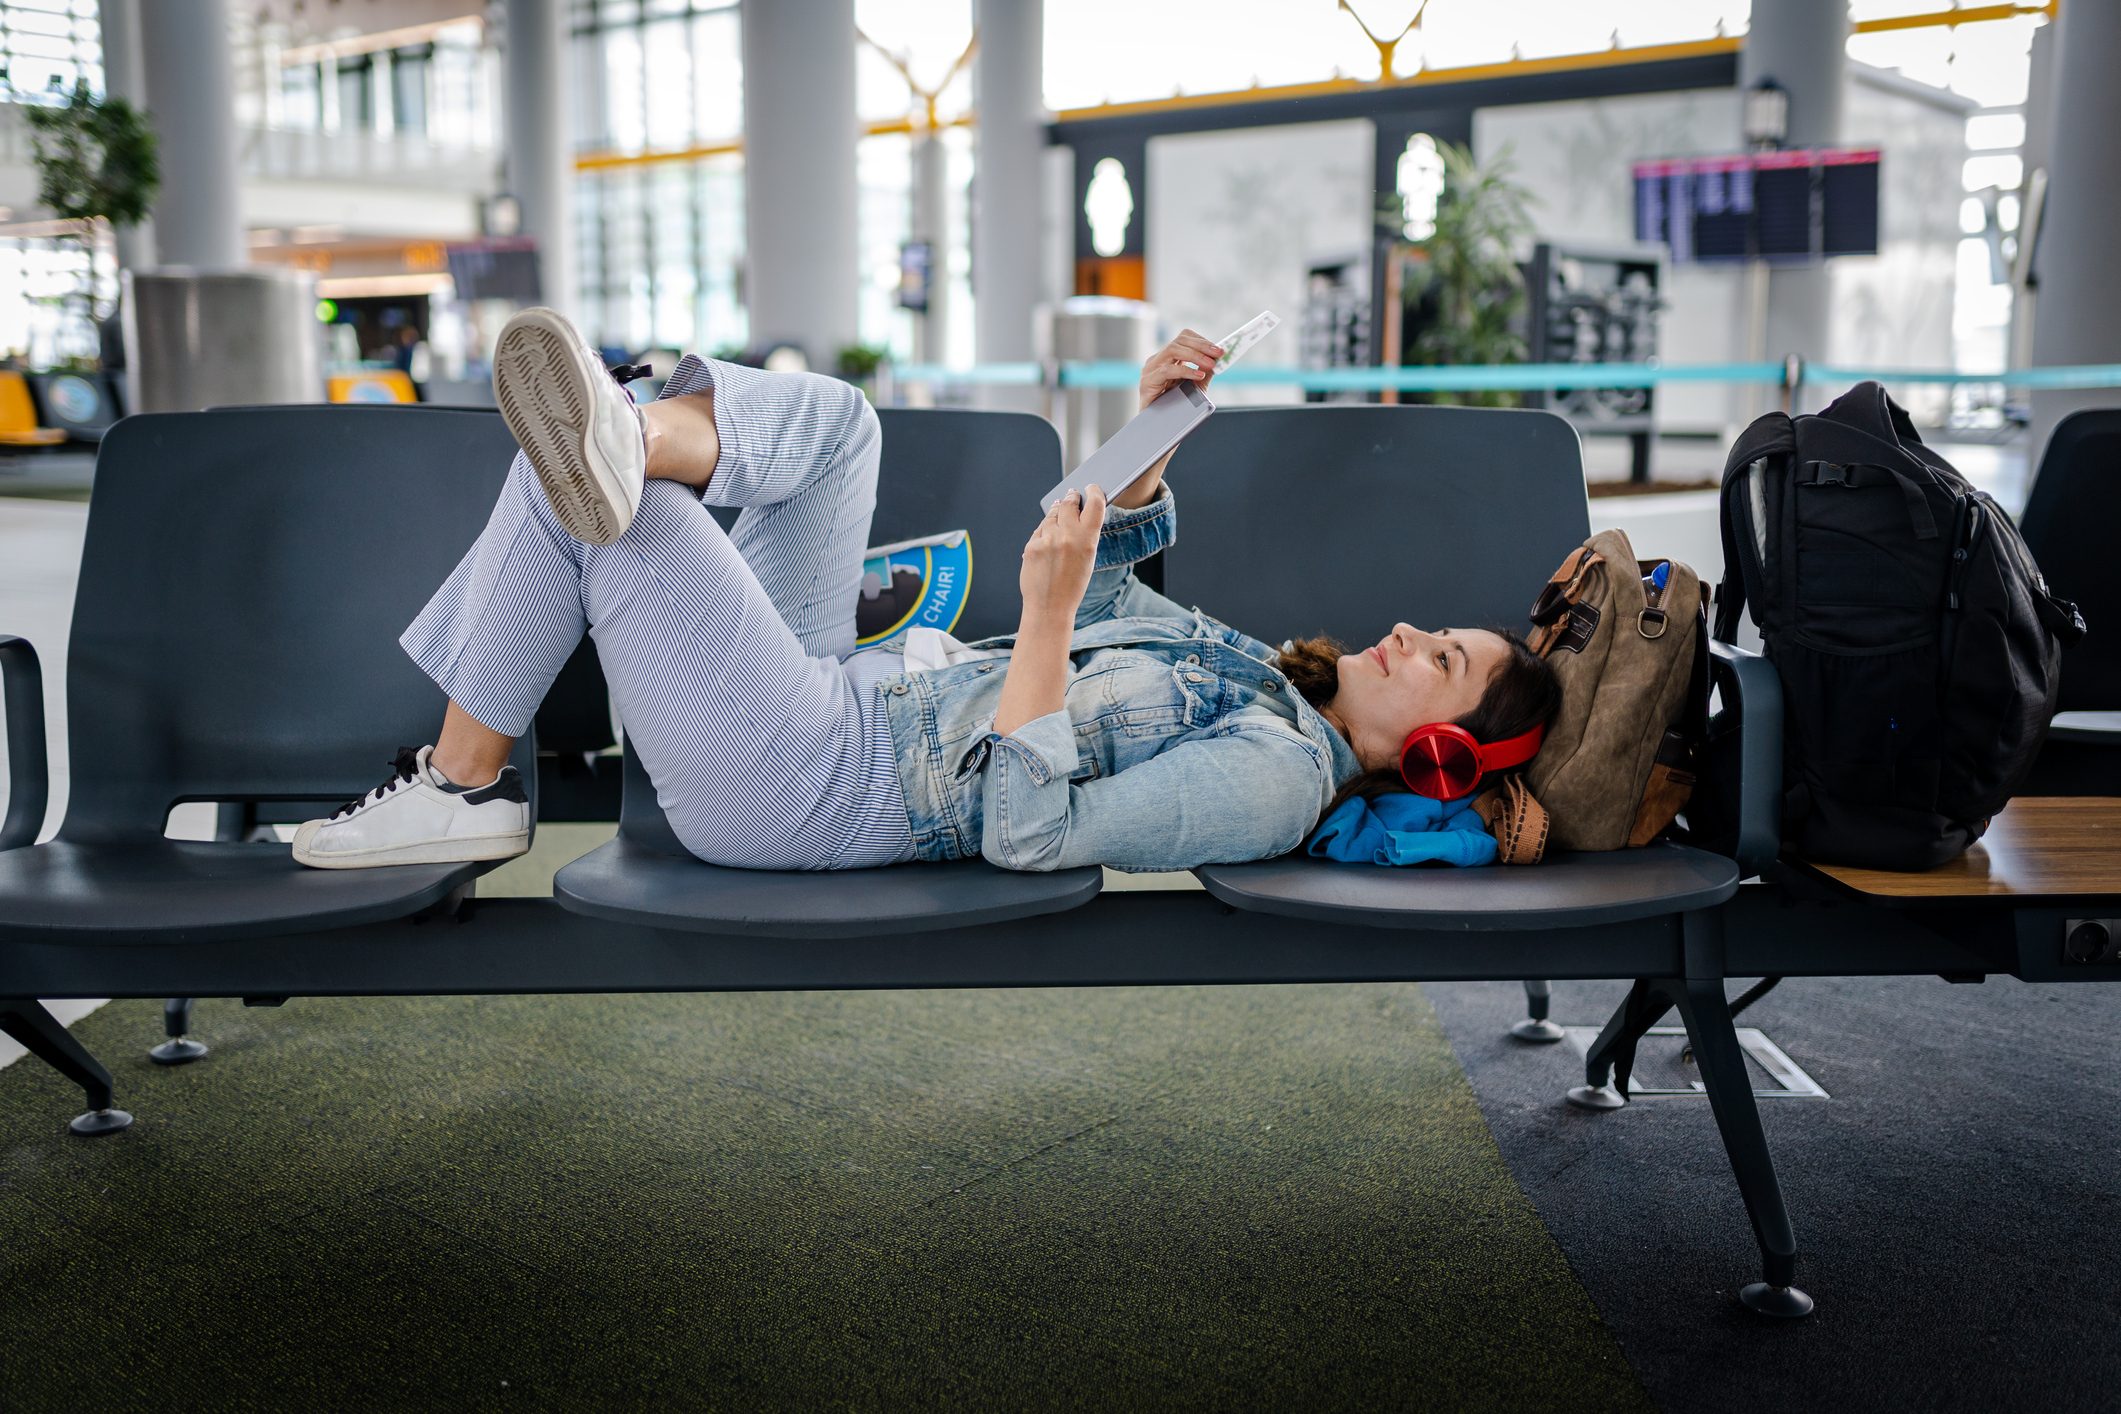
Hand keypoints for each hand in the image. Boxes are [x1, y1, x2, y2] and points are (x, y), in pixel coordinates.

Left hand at [1020, 485, 1105, 622]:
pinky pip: (1039, 530)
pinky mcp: (1032, 545)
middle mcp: (1067, 536)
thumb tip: (1078, 511)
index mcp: (1088, 540)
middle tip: (1072, 494)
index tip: (1091, 488)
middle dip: (1071, 497)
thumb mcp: (1088, 559)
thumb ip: (1085, 535)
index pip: (1095, 505)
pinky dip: (1044, 531)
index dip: (1094, 492)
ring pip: (1052, 515)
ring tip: (1060, 513)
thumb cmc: (1072, 586)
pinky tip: (1048, 538)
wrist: (1050, 607)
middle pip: (1069, 503)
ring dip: (1056, 513)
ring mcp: (1047, 540)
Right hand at [1139, 329, 1223, 412]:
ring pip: (1173, 350)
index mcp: (1167, 359)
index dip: (1202, 341)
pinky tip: (1198, 376)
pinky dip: (1185, 370)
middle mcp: (1157, 361)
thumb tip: (1218, 358)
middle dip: (1202, 346)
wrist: (1159, 429)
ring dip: (1195, 356)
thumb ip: (1205, 371)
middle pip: (1179, 341)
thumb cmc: (1174, 407)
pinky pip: (1167, 370)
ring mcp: (1150, 370)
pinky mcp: (1147, 382)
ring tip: (1210, 364)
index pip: (1183, 338)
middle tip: (1219, 353)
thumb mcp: (1195, 386)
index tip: (1218, 349)